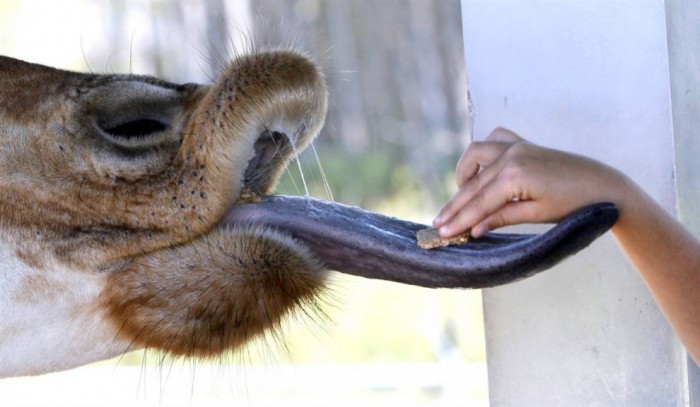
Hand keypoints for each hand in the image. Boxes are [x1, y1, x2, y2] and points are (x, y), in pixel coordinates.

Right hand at [433, 128, 630, 237]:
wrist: (604, 187)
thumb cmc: (575, 206)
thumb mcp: (536, 215)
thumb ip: (501, 218)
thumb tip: (473, 230)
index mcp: (516, 175)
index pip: (479, 202)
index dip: (459, 219)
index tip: (441, 233)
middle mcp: (512, 155)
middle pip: (473, 184)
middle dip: (455, 206)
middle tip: (439, 224)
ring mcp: (517, 145)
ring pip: (476, 155)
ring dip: (464, 175)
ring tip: (459, 197)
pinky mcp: (523, 143)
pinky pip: (494, 140)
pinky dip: (482, 154)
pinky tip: (480, 171)